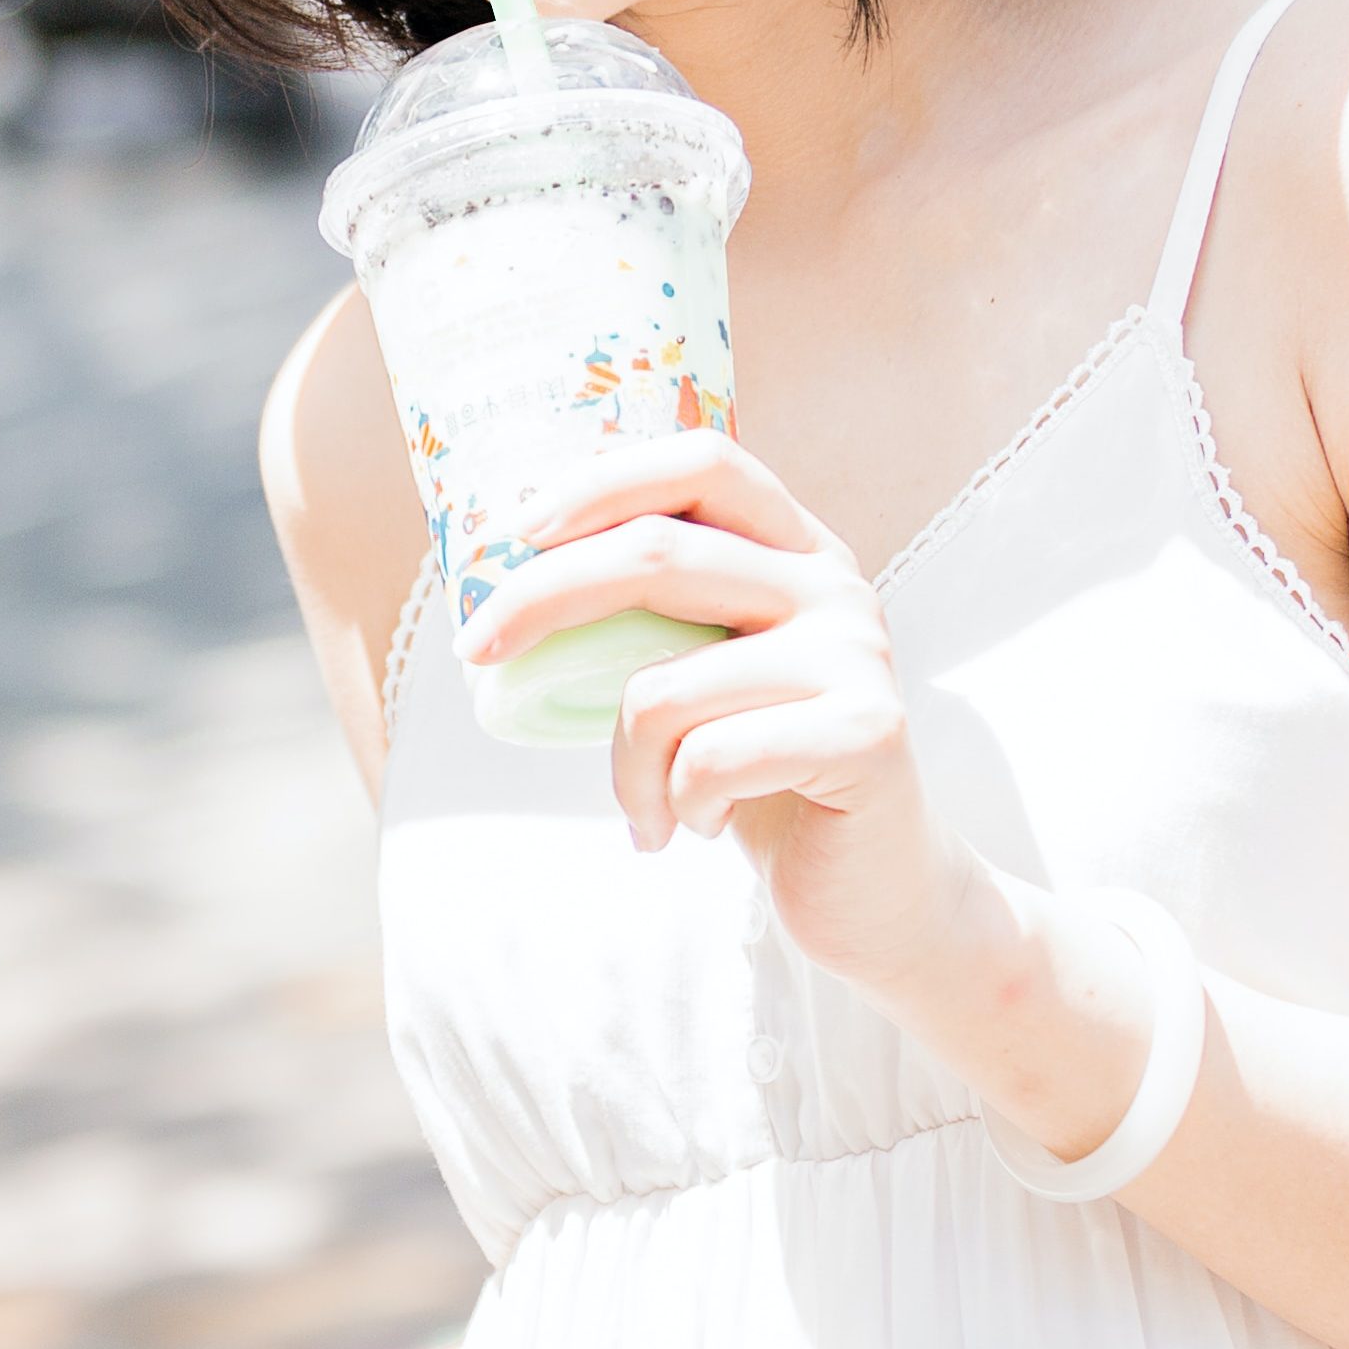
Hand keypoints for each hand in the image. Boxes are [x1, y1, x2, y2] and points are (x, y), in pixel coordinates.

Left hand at [482, 432, 992, 997]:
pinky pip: (710, 760)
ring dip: (623, 768)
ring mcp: (857, 655)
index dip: (600, 481)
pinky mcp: (868, 734)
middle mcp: (834, 584)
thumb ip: (652, 616)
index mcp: (796, 547)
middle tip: (474, 655)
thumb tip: (493, 587)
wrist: (873, 888)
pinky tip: (698, 827)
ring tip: (647, 809)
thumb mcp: (707, 673)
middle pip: (658, 555)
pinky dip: (675, 806)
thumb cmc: (762, 774)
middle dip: (539, 599)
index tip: (510, 533)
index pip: (703, 460)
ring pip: (663, 688)